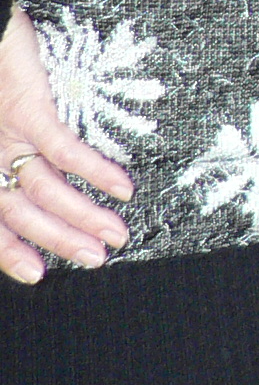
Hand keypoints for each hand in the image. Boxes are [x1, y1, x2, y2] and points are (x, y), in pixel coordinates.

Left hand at [0, 6, 132, 283]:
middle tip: (97, 257)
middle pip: (22, 211)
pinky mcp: (27, 109)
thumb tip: (42, 188)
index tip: (41, 275)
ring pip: (44, 188)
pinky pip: (63, 148)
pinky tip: (122, 186)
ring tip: (116, 233)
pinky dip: (94, 170)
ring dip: (83, 214)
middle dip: (60, 239)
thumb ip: (13, 155)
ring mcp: (5, 134)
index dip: (11, 252)